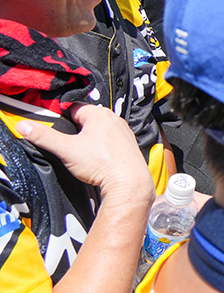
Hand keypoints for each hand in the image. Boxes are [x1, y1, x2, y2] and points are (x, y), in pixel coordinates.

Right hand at [16, 104, 152, 201]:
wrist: (129, 184)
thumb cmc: (103, 164)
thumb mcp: (66, 149)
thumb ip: (44, 136)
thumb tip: (25, 126)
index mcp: (100, 114)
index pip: (73, 108)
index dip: (60, 118)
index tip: (52, 128)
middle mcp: (114, 120)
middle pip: (85, 121)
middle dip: (73, 131)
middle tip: (66, 145)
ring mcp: (123, 133)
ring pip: (97, 132)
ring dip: (87, 141)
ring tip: (81, 154)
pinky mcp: (127, 147)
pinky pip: (108, 143)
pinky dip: (99, 149)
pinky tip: (95, 160)